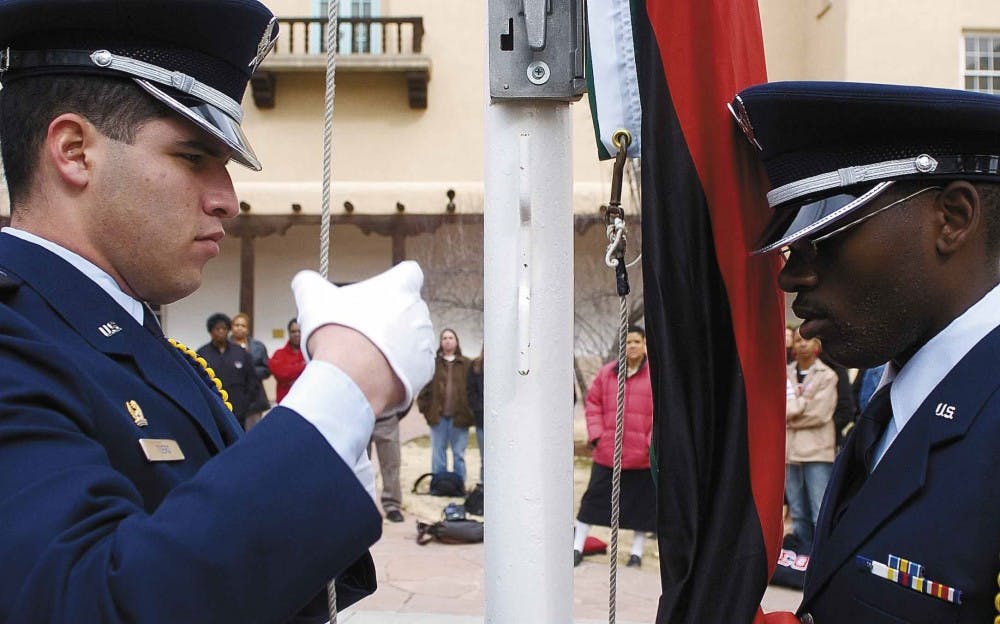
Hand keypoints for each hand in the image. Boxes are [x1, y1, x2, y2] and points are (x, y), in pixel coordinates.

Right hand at [292, 261, 435, 413]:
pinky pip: (414, 365)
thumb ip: (309, 282)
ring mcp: (424, 341)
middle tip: (363, 331)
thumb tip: (304, 280)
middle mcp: (419, 311)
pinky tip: (379, 372)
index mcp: (400, 287)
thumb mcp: (312, 297)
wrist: (353, 377)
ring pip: (411, 338)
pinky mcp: (425, 368)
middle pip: (407, 309)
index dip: (395, 282)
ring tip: (368, 356)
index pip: (409, 273)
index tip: (380, 292)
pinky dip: (400, 369)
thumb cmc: (336, 332)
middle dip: (389, 318)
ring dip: (396, 344)